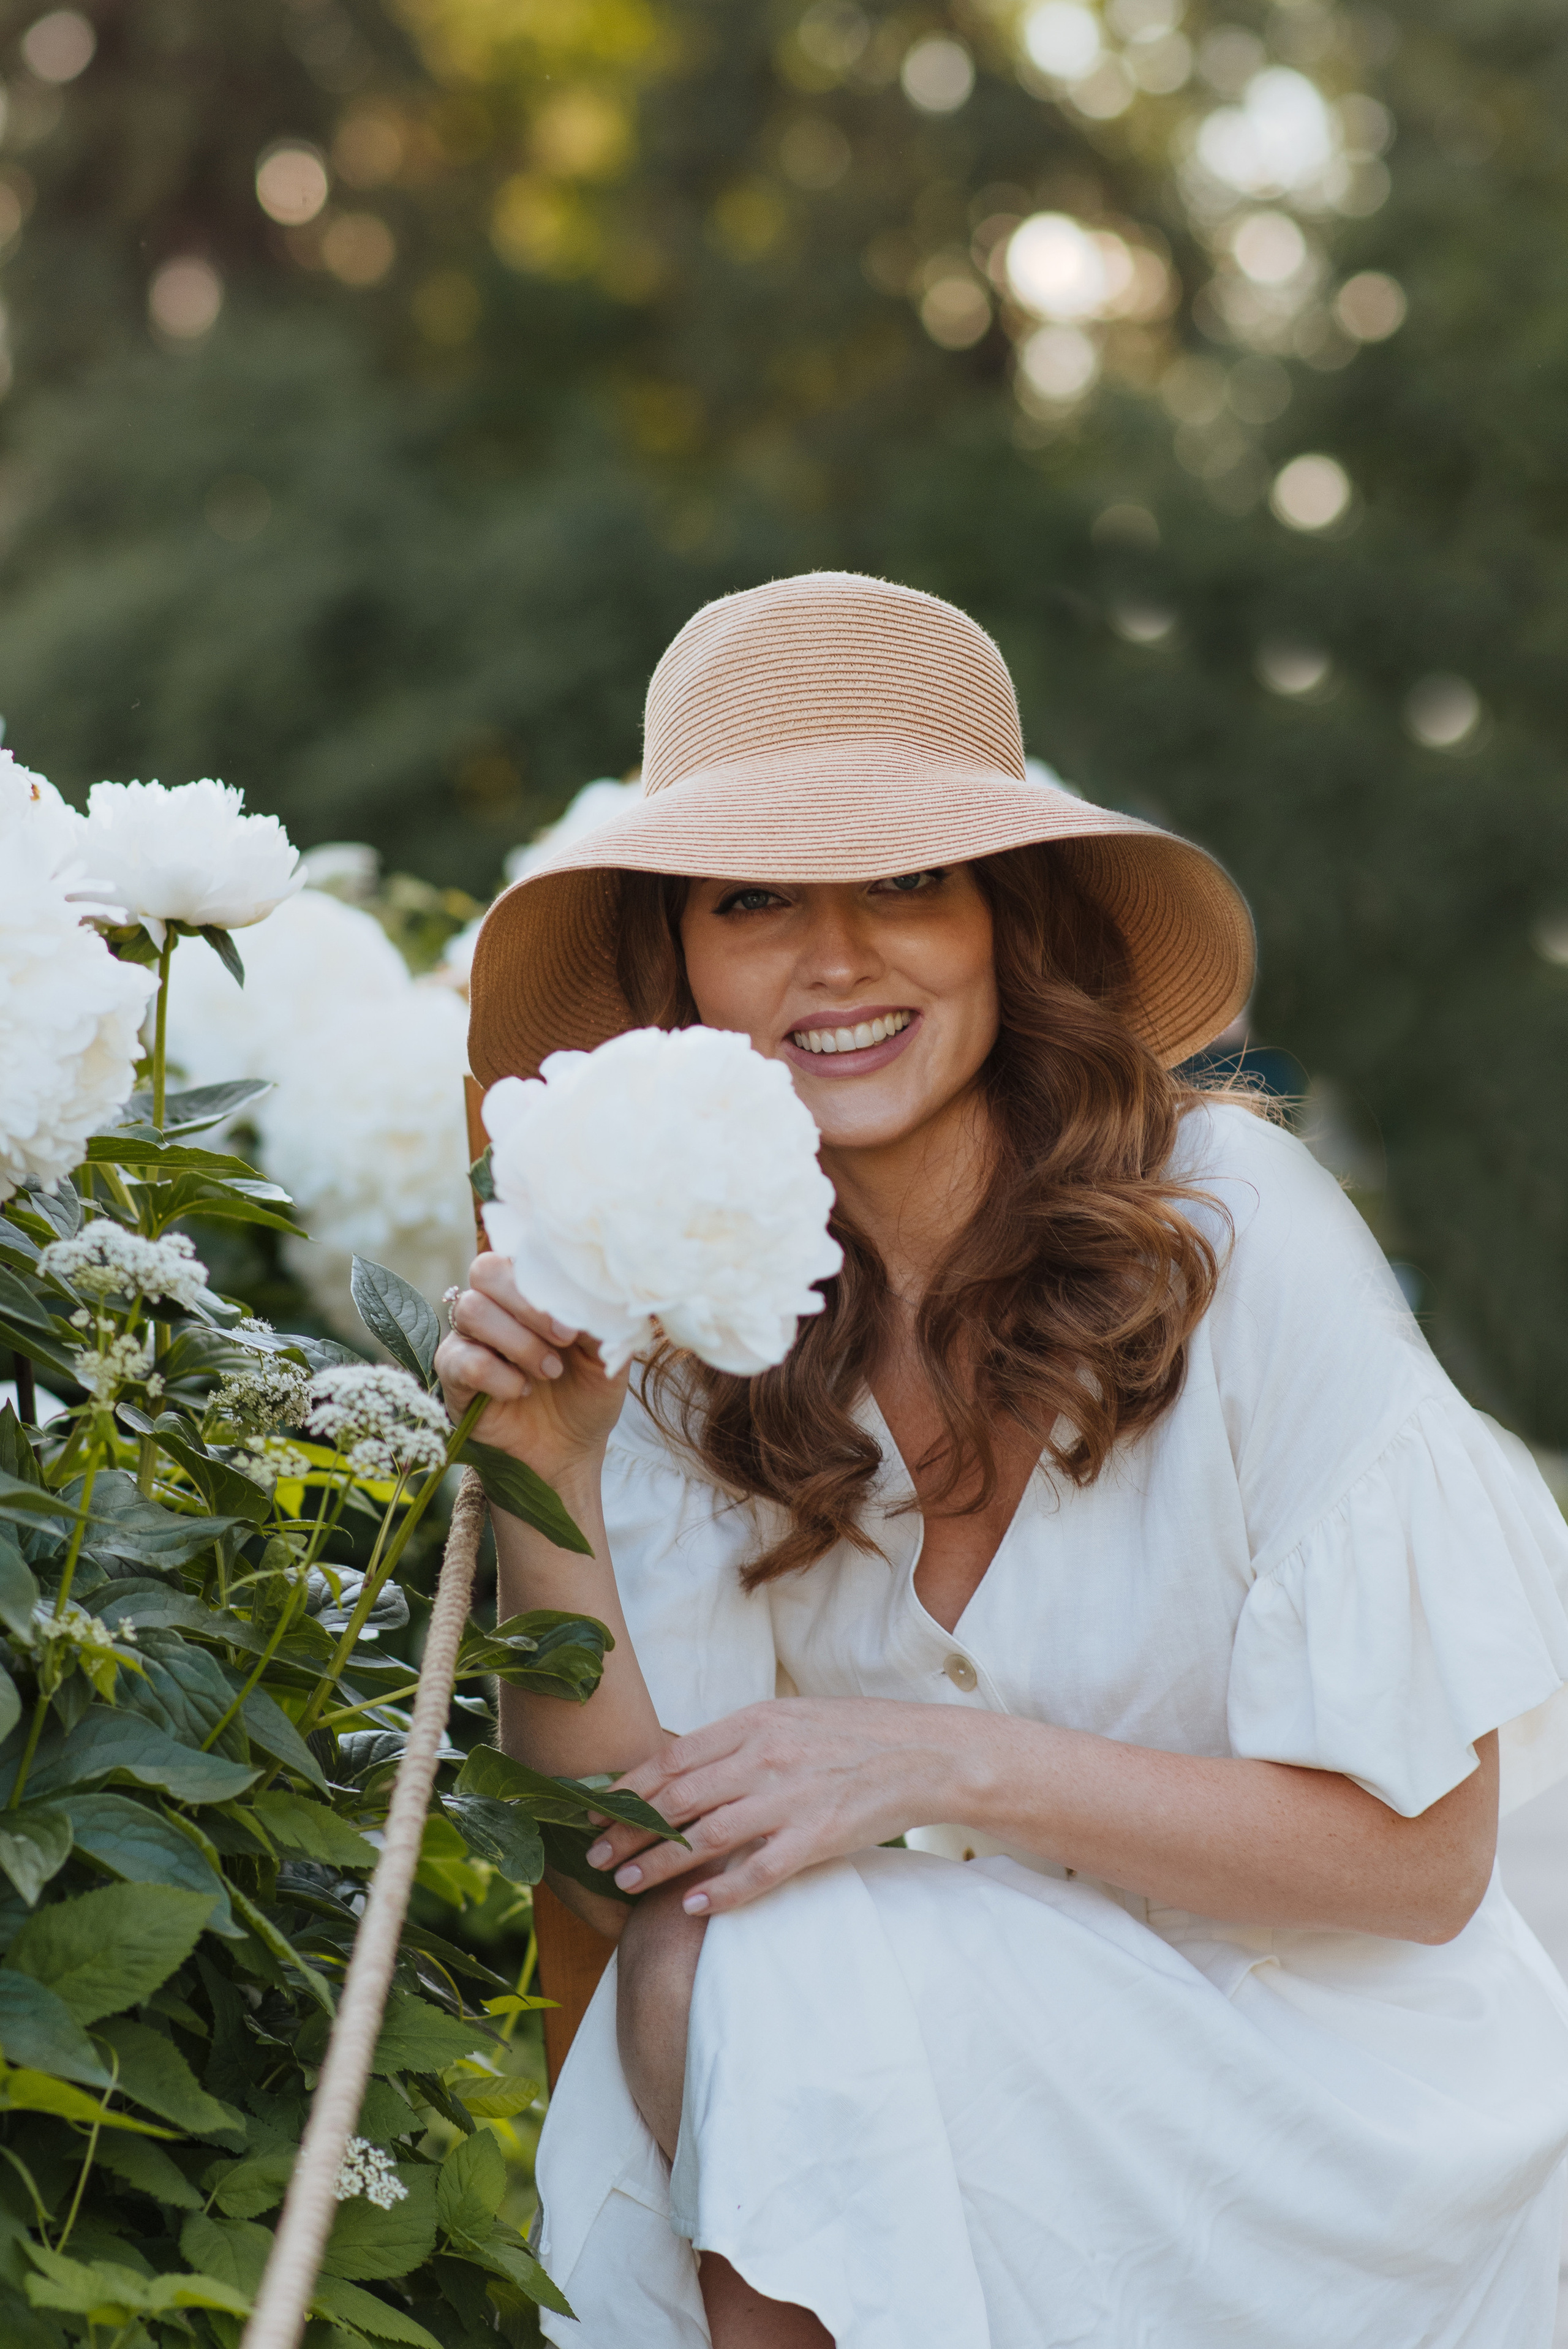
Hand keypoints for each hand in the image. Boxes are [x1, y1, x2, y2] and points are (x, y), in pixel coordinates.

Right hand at [435, 1251, 626, 1485]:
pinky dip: (497, 1375)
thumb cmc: (586, 1395)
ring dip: (518, 1342)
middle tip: (563, 1339)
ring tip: (549, 1371)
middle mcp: (496, 1307)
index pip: (520, 1252)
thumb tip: (603, 1293)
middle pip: (485, 1269)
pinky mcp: (452, 1376)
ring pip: (471, 1310)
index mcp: (532, 1292)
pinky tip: (520, 1391)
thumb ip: (603, 1322)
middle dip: (528, 1304)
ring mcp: (469, 1339)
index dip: (545, 1273)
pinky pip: (460, 1358)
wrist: (568, 1452)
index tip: (576, 1316)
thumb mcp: (608, 1357)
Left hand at [581, 1698, 973, 1915]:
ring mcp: (791, 1798)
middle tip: (595, 1856)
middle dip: (628, 1830)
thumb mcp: (789, 1717)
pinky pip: (760, 1871)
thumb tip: (684, 1769)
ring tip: (627, 1883)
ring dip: (660, 1863)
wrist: (925, 1752)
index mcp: (754, 1721)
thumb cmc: (854, 1734)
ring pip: (706, 1836)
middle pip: (678, 1799)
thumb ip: (738, 1741)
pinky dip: (723, 1891)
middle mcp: (765, 1757)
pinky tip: (695, 1905)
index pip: (672, 1759)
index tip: (596, 1811)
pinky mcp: (818, 1837)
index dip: (628, 1789)